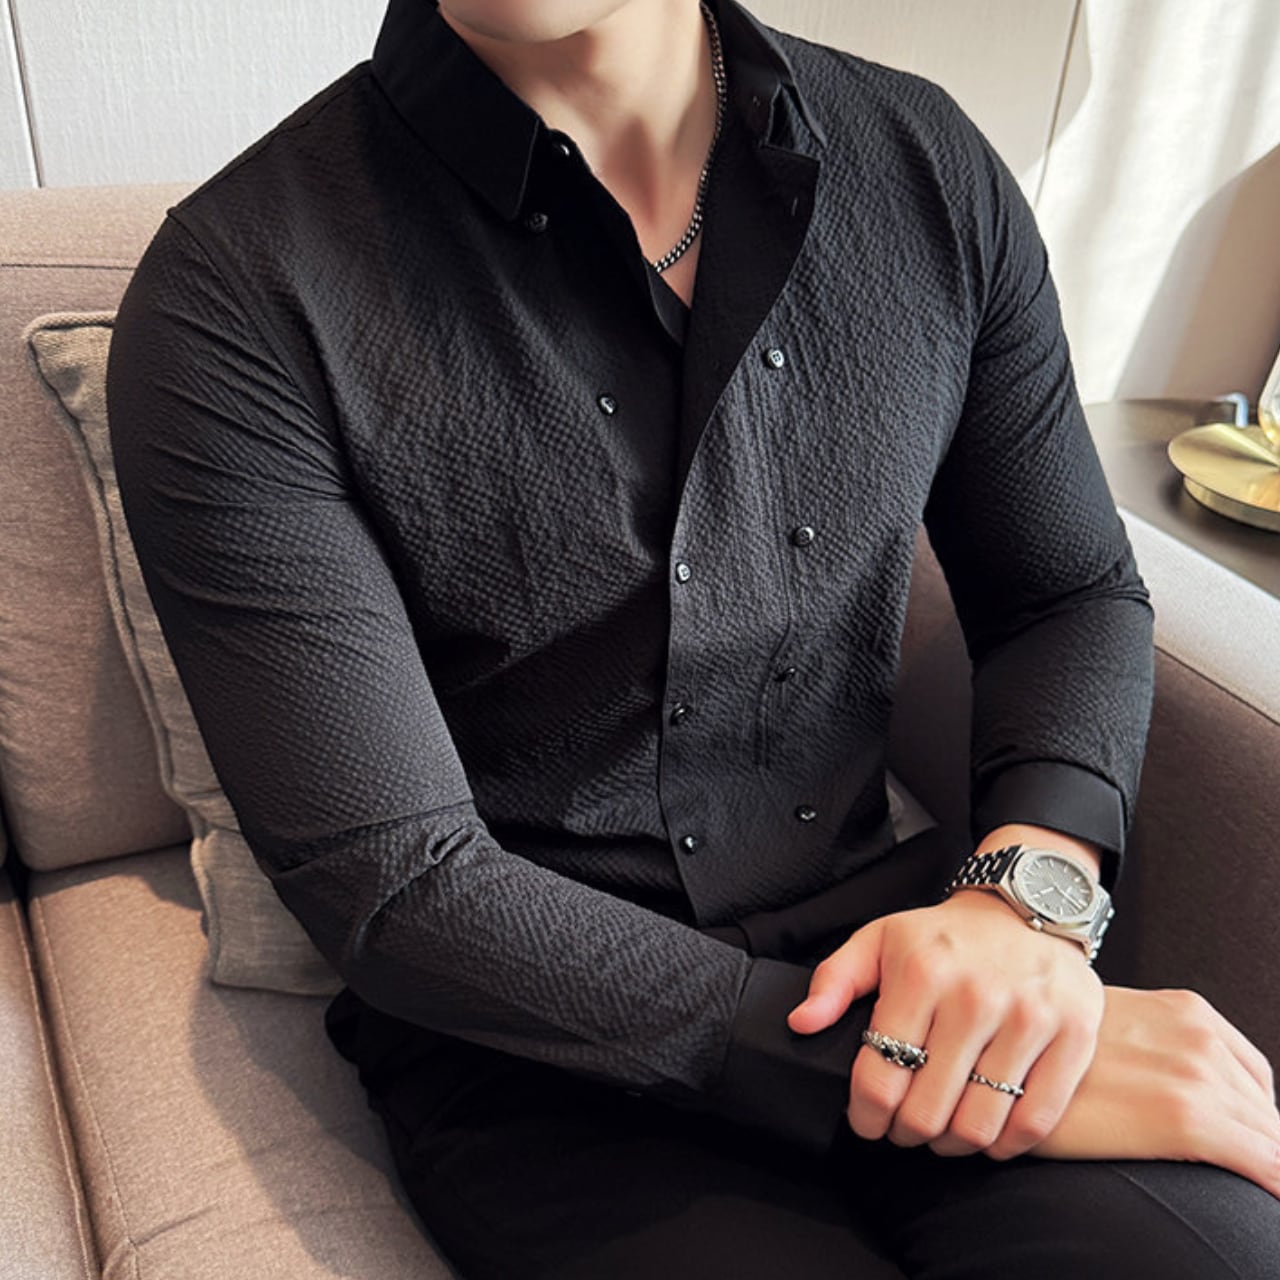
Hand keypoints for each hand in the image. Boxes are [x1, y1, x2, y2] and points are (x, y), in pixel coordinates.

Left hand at [788, 887, 1103, 1157]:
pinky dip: (1006, 1144)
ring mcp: (1029, 1018)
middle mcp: (975, 996)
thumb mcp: (878, 940)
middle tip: (905, 1130)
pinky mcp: (1073, 1036)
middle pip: (927, 1110)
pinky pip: (1035, 1119)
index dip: (866, 1115)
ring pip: (979, 1124)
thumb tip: (801, 1023)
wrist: (1027, 908)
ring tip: (943, 1133)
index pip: (880, 1076)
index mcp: (921, 973)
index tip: (867, 1121)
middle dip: (906, 1133)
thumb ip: (834, 981)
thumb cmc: (945, 937)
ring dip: (952, 1144)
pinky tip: (989, 1134)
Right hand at [1030, 986, 1279, 1198]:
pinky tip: (1257, 1200)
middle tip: (1220, 1165)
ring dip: (1258, 1161)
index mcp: (1187, 1010)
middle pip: (1263, 1109)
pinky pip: (1269, 1162)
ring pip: (1270, 1137)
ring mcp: (1196, 1071)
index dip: (1246, 1116)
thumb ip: (1152, 1050)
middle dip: (1251, 1142)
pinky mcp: (1187, 1117)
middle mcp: (1199, 1032)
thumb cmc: (1045, 1057)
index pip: (1252, 1078)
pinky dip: (1270, 1184)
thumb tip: (1171, 1094)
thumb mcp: (1108, 1033)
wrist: (996, 1068)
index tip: (1228, 1142)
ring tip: (1227, 1183)